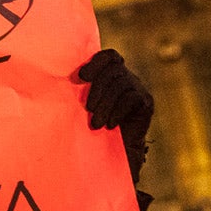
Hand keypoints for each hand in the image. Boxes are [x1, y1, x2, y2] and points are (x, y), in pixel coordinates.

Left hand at [78, 49, 153, 186]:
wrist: (116, 153)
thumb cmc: (95, 128)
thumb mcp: (85, 107)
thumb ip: (80, 90)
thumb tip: (63, 80)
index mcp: (112, 74)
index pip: (109, 56)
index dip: (96, 62)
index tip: (81, 77)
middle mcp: (127, 77)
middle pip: (113, 70)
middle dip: (98, 88)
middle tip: (88, 107)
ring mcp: (138, 88)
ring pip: (121, 85)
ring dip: (106, 104)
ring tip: (96, 123)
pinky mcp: (146, 102)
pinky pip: (131, 99)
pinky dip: (117, 111)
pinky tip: (110, 125)